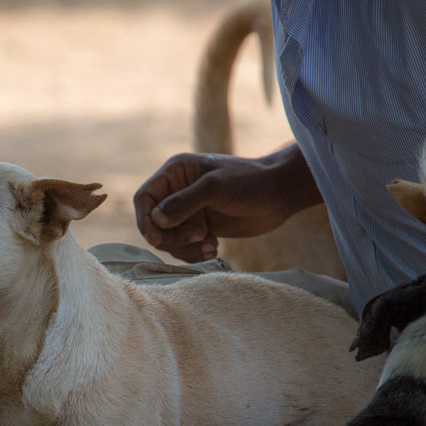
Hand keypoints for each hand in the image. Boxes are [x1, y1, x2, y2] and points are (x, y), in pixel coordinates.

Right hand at [133, 146, 319, 262]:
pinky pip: (184, 247)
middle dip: (172, 237)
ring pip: (168, 239)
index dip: (145, 220)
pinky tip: (214, 248)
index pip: (145, 198)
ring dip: (184, 248)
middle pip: (153, 223)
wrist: (280, 194)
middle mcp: (178, 192)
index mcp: (176, 173)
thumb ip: (184, 203)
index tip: (156, 237)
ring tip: (209, 246)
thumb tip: (155, 220)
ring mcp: (189, 211)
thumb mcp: (215, 188)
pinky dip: (194, 253)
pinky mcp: (200, 228)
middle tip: (199, 237)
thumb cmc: (250, 182)